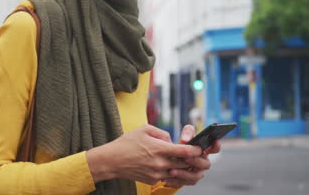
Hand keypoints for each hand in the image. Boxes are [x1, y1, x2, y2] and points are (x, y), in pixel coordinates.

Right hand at [86, 125, 201, 184]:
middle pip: (185, 164)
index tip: (199, 147)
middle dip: (192, 160)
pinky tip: (166, 165)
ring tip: (182, 161)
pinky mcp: (152, 180)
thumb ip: (161, 133)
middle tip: (194, 155)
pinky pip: (167, 176)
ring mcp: (156, 174)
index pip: (185, 152)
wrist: (111, 161)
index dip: (196, 150)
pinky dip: (169, 171)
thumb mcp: (144, 129)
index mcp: (159, 149)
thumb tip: (171, 140)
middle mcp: (160, 163)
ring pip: (178, 172)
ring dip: (182, 167)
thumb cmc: (126, 143)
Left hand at [163, 125, 221, 187]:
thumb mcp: (185, 136)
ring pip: (195, 176)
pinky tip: (167, 177)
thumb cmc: (182, 145)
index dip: (216, 146)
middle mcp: (203, 162)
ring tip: (171, 170)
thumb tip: (185, 140)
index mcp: (204, 151)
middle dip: (195, 161)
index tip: (214, 141)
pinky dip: (176, 180)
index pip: (214, 149)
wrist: (171, 159)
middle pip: (205, 164)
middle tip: (185, 158)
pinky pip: (186, 182)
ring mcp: (198, 172)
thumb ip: (188, 133)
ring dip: (184, 173)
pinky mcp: (190, 180)